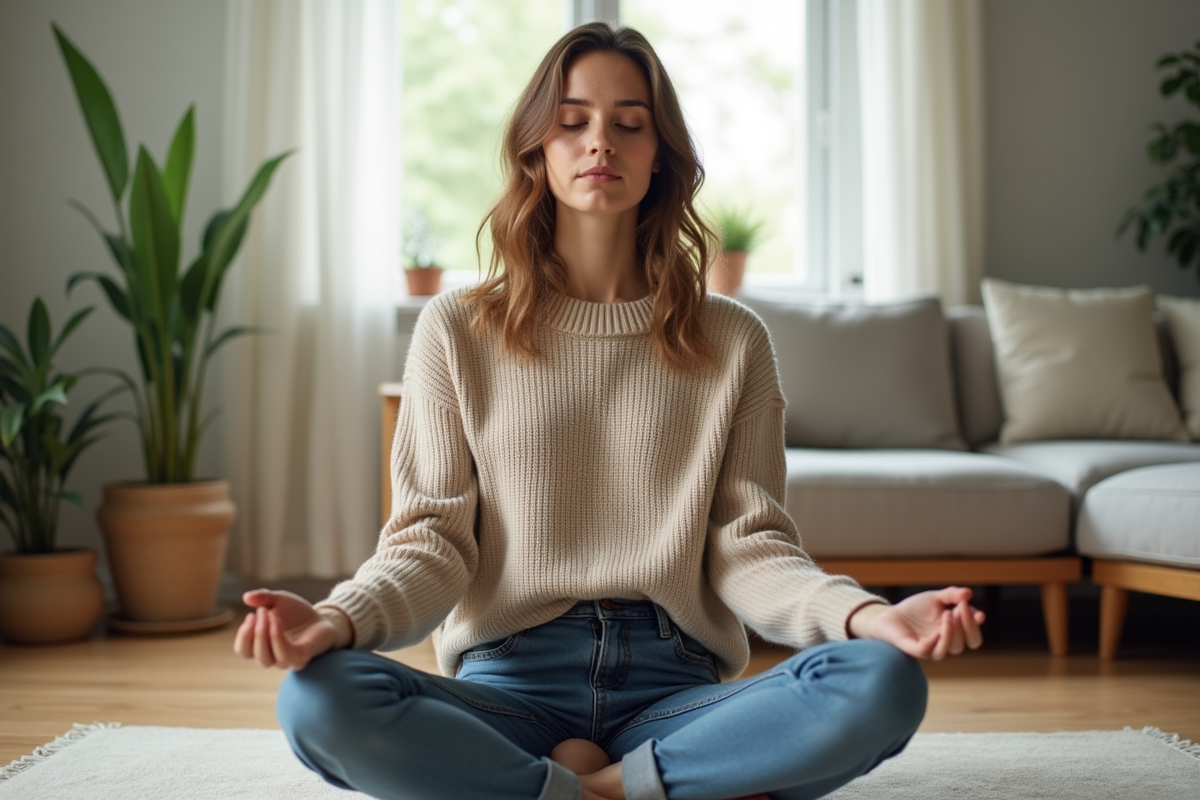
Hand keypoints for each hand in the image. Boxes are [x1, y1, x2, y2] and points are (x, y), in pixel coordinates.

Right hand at [232, 589, 349, 669]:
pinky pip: (285, 656)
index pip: (243, 650)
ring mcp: (286, 660)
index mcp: (261, 645)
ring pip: (266, 659)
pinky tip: (277, 622)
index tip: (250, 615)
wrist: (323, 617)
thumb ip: (263, 598)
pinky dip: (277, 639)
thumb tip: (246, 597)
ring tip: (270, 616)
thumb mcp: (278, 600)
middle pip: (253, 655)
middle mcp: (272, 656)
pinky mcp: (301, 658)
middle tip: (261, 612)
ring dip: (264, 636)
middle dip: (254, 632)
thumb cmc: (297, 612)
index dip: (243, 635)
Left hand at [847, 586, 984, 660]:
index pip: (973, 637)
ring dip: (952, 633)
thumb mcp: (936, 597)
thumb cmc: (916, 609)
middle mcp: (945, 642)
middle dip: (967, 626)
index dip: (976, 627)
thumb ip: (952, 595)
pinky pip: (927, 651)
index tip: (978, 613)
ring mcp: (930, 647)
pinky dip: (933, 642)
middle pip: (966, 643)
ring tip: (947, 614)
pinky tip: (935, 631)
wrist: (889, 615)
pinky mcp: (913, 649)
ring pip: (949, 649)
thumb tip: (969, 593)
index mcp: (954, 633)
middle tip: (960, 608)